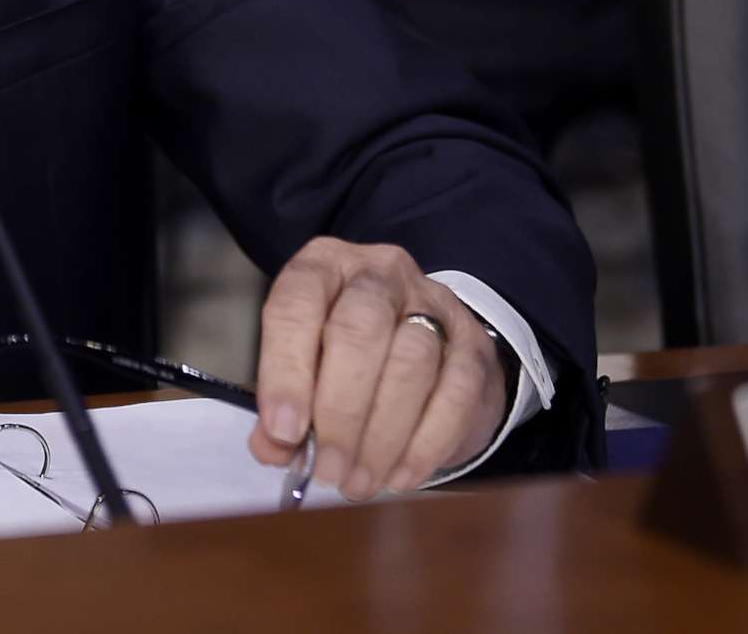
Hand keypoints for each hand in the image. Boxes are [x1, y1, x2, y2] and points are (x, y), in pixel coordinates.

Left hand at [249, 238, 505, 500]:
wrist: (429, 349)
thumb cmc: (348, 357)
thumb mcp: (307, 368)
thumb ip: (283, 407)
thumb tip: (273, 447)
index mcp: (322, 267)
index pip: (296, 303)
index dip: (286, 370)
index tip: (284, 432)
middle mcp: (379, 273)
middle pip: (359, 331)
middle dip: (340, 411)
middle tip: (328, 469)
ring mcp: (433, 303)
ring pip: (411, 362)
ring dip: (382, 435)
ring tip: (358, 482)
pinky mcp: (474, 343)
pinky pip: (456, 392)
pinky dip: (426, 443)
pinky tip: (400, 475)